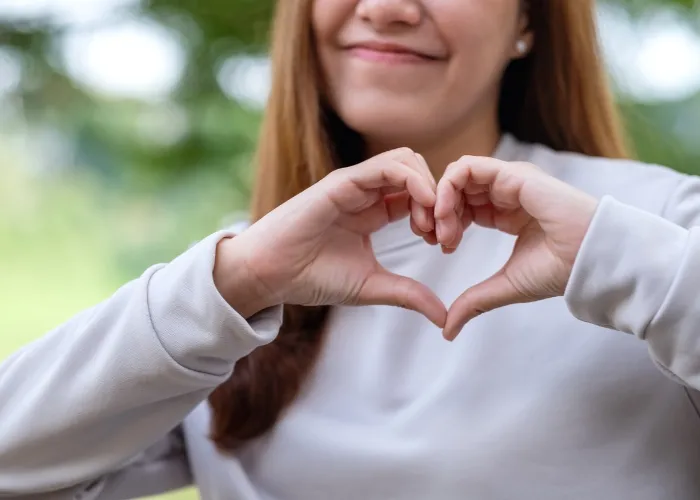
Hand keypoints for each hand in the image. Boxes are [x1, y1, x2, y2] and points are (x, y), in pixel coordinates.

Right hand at [215, 148, 446, 326]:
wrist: (271, 274)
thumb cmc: (313, 277)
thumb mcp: (372, 286)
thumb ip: (408, 294)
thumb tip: (444, 317)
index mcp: (375, 210)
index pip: (419, 195)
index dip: (440, 214)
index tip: (445, 244)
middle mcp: (367, 192)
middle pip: (419, 172)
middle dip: (440, 199)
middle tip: (442, 234)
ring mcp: (355, 183)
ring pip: (407, 160)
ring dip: (429, 188)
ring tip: (430, 224)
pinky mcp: (343, 182)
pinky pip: (387, 166)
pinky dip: (413, 181)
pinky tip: (422, 209)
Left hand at [434, 156, 598, 339]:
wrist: (588, 260)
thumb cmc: (558, 271)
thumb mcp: (504, 286)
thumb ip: (474, 302)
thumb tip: (447, 331)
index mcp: (507, 212)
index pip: (464, 206)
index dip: (445, 222)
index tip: (442, 247)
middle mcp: (506, 192)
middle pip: (456, 189)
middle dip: (437, 212)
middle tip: (435, 239)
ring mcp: (509, 180)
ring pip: (457, 176)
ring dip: (440, 201)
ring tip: (442, 231)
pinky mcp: (512, 174)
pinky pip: (467, 167)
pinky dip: (447, 187)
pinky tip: (446, 213)